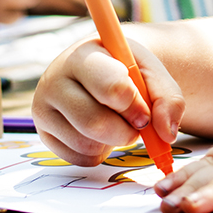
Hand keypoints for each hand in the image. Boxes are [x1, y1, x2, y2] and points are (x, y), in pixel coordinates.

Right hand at [32, 36, 184, 165]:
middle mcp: (55, 78)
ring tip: (116, 122)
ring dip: (113, 141)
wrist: (103, 71)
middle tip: (136, 124)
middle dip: (125, 131)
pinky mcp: (44, 133)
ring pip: (86, 142)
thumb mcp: (153, 74)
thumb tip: (166, 133)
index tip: (144, 111)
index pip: (110, 86)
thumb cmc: (128, 71)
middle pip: (94, 122)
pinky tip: (100, 133)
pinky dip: (99, 153)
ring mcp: (44, 107)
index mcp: (84, 54)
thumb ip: (168, 99)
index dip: (134, 106)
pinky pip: (79, 158)